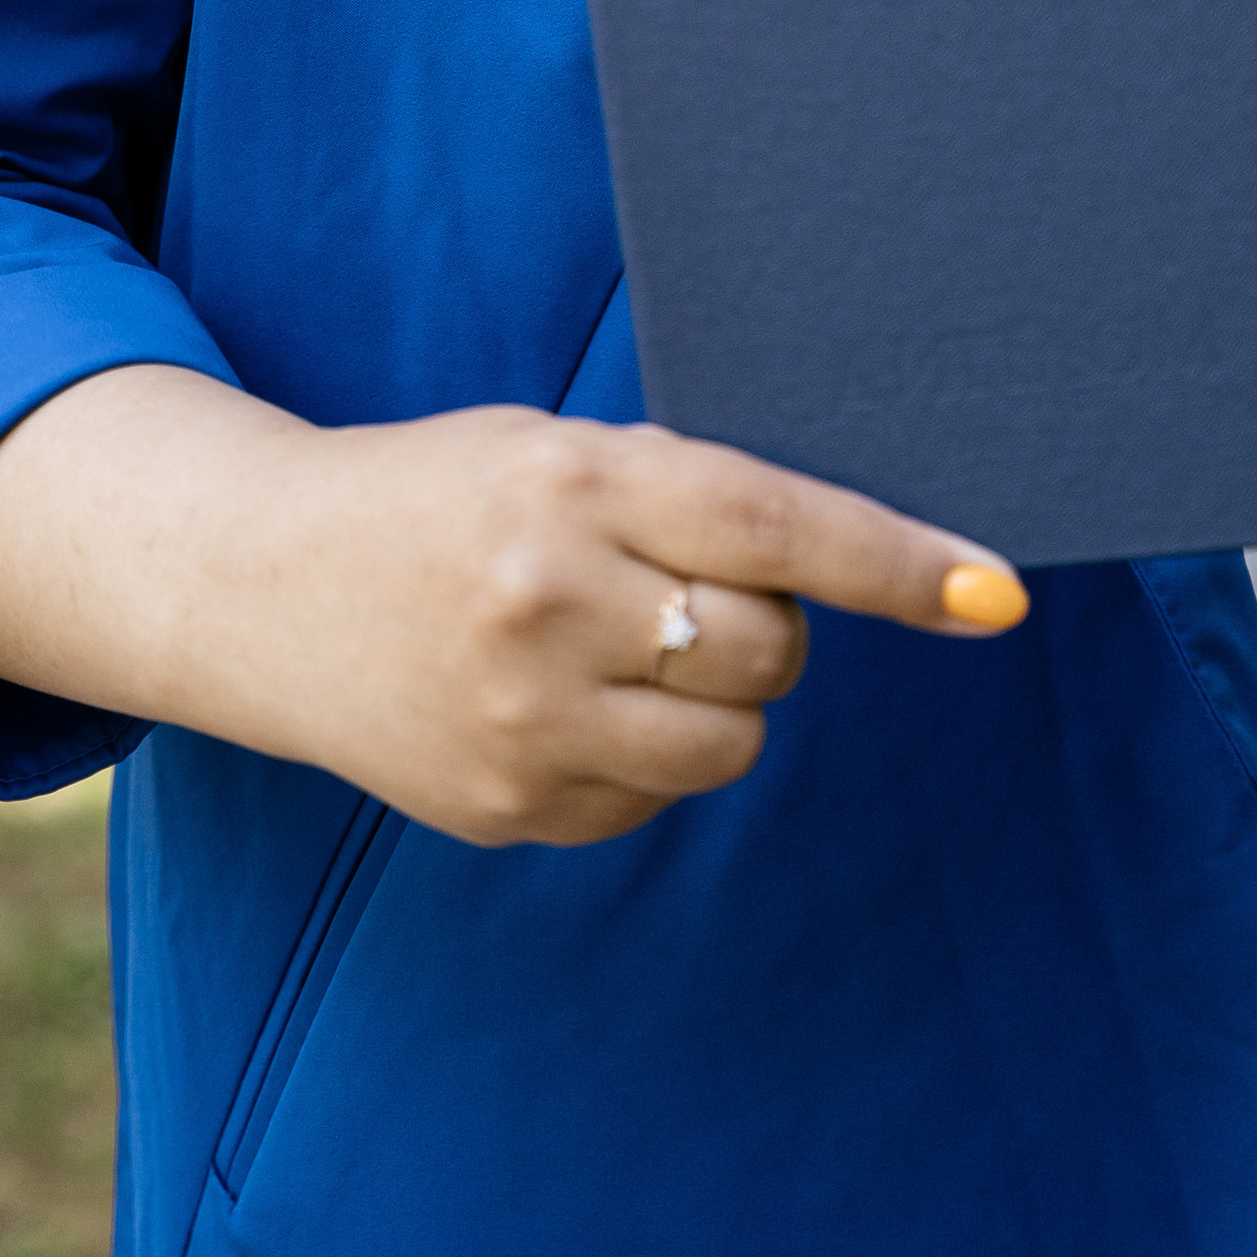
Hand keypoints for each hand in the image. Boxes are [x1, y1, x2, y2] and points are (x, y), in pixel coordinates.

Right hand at [222, 403, 1028, 844]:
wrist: (263, 582)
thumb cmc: (440, 496)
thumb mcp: (550, 448)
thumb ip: (676, 497)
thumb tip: (847, 568)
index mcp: (572, 481)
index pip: (769, 524)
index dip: (894, 561)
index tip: (993, 592)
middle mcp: (550, 599)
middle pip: (770, 646)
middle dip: (767, 626)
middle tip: (686, 590)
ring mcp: (525, 718)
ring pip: (729, 742)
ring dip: (714, 700)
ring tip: (622, 647)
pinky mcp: (505, 807)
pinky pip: (653, 799)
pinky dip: (641, 754)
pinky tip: (558, 702)